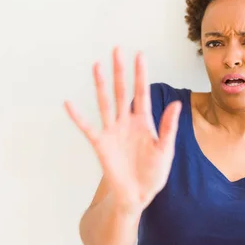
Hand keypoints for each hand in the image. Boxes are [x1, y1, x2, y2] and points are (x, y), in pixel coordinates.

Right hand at [64, 47, 180, 211]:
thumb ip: (168, 127)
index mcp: (144, 122)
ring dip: (101, 85)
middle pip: (122, 91)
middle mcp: (126, 122)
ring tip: (96, 66)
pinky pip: (87, 128)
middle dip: (120, 72)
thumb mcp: (165, 149)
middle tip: (117, 50)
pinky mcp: (101, 144)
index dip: (140, 74)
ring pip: (105, 103)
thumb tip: (175, 104)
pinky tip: (69, 103)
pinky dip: (78, 116)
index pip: (142, 93)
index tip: (139, 55)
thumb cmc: (153, 173)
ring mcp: (112, 131)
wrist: (138, 194)